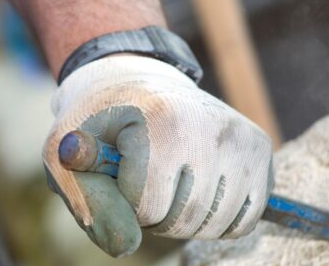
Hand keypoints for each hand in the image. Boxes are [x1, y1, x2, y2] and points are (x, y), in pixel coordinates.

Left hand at [43, 55, 272, 256]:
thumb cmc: (99, 123)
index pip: (148, 206)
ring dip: (183, 220)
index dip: (125, 200)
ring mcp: (242, 140)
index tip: (118, 170)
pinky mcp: (260, 151)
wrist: (136, 83)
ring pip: (216, 225)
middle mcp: (212, 128)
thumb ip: (88, 200)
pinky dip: (216, 219)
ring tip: (166, 182)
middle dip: (153, 214)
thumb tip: (126, 246)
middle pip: (184, 220)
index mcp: (163, 121)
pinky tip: (195, 189)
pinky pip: (244, 220)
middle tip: (141, 179)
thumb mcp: (68, 152)